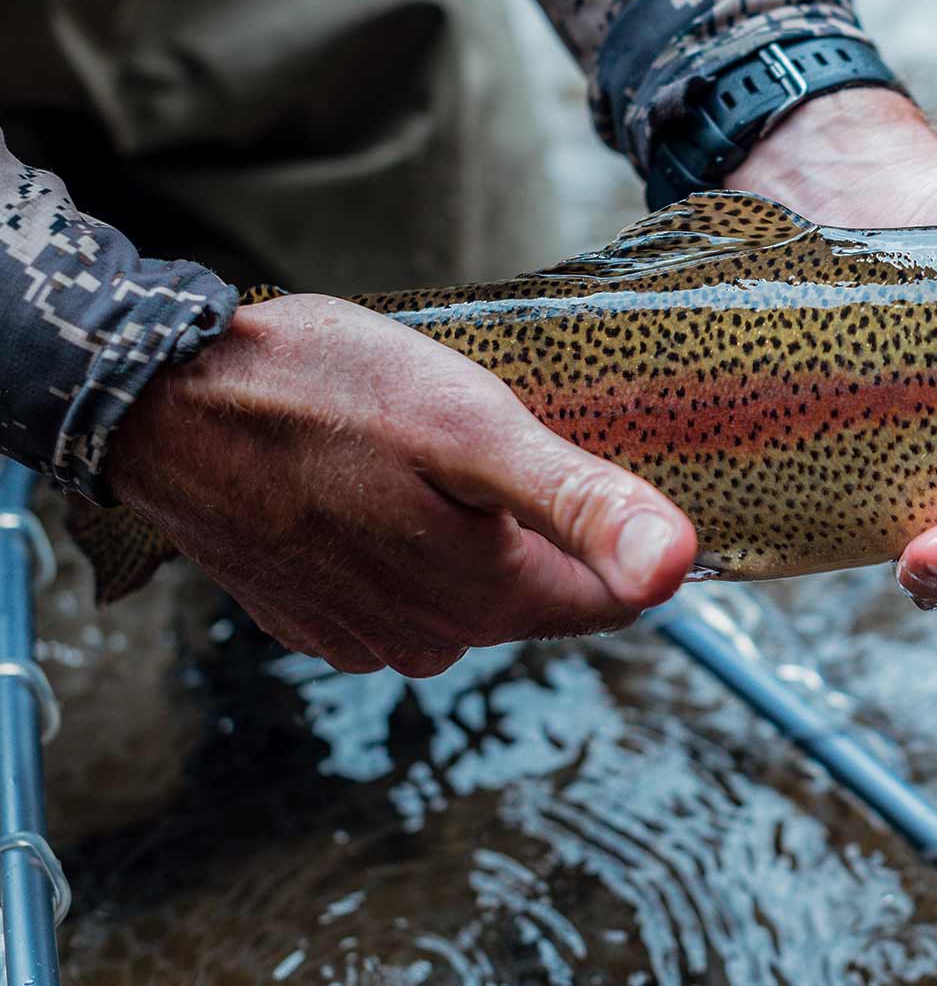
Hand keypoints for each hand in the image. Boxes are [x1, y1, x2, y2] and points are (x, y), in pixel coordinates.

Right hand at [107, 295, 697, 674]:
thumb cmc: (318, 394)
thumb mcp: (471, 427)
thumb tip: (680, 566)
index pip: (612, 599)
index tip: (600, 461)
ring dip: (467, 532)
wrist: (158, 400)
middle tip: (497, 438)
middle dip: (536, 526)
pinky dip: (401, 540)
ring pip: (467, 590)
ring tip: (429, 453)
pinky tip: (374, 481)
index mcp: (486, 599)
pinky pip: (397, 588)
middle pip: (538, 591)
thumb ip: (578, 503)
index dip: (621, 531)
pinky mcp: (310, 615)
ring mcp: (361, 636)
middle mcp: (430, 640)